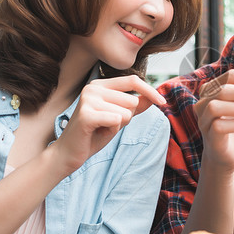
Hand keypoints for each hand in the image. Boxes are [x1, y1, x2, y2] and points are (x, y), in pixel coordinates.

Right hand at [50, 75, 164, 175]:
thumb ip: (136, 106)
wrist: (70, 153)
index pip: (133, 80)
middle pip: (132, 100)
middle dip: (126, 117)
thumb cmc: (94, 134)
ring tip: (101, 128)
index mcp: (100, 84)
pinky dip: (111, 130)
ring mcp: (88, 99)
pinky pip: (117, 120)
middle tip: (107, 124)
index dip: (150, 91)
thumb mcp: (120, 117)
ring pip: (126, 112)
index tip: (163, 103)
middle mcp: (93, 87)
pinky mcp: (86, 115)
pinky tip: (97, 132)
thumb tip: (155, 97)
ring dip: (118, 125)